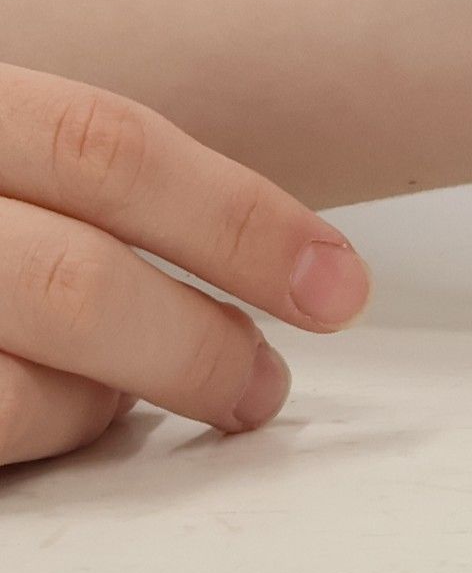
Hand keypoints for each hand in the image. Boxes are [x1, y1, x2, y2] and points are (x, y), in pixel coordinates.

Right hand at [0, 63, 373, 468]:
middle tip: (269, 385)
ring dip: (125, 400)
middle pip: (78, 281)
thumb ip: (81, 167)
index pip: (109, 149)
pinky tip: (74, 411)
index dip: (241, 217)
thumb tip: (257, 234)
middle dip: (201, 344)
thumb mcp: (15, 140)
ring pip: (33, 383)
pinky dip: (54, 432)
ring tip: (165, 394)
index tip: (337, 275)